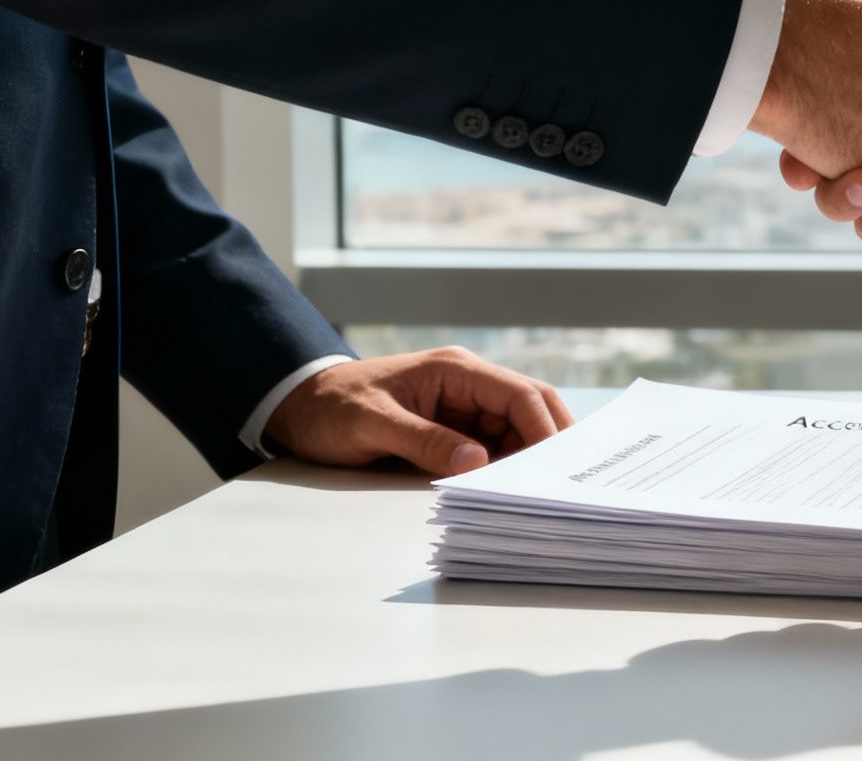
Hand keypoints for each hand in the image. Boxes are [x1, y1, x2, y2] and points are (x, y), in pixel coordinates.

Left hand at [262, 348, 573, 475]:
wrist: (298, 406)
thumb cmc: (331, 407)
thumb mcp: (372, 423)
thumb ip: (424, 441)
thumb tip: (477, 463)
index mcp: (456, 370)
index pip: (520, 394)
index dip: (543, 429)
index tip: (554, 467)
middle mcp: (468, 385)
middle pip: (530, 410)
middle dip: (549, 442)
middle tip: (563, 481)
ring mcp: (463, 408)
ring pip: (516, 432)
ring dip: (527, 459)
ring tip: (538, 492)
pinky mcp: (453, 430)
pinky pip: (492, 447)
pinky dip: (505, 467)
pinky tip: (509, 489)